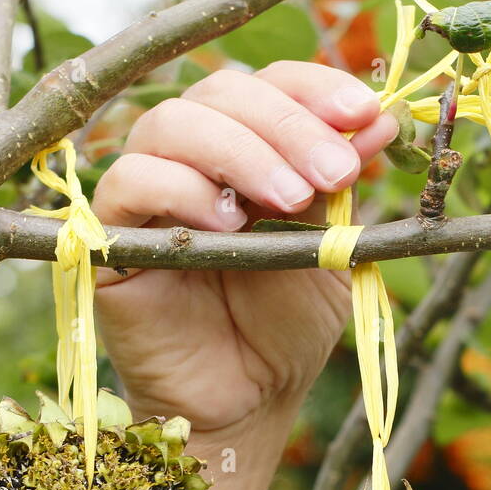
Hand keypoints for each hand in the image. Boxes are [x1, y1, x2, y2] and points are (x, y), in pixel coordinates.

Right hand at [91, 63, 398, 489]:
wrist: (249, 404)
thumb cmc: (286, 331)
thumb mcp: (329, 253)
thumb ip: (342, 191)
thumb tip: (381, 119)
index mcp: (251, 150)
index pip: (272, 85)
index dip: (315, 89)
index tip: (366, 113)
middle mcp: (194, 159)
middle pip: (222, 92)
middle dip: (287, 124)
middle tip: (334, 172)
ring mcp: (148, 193)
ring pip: (170, 123)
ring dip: (240, 150)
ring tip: (288, 200)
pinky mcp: (109, 237)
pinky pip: (128, 183)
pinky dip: (179, 187)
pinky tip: (226, 221)